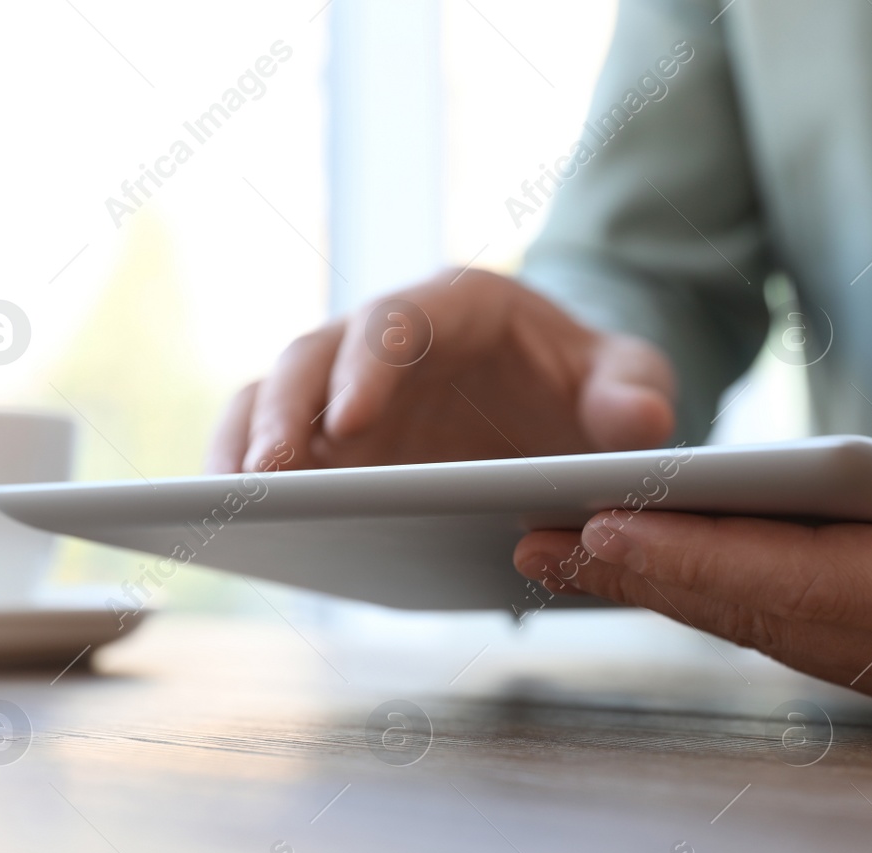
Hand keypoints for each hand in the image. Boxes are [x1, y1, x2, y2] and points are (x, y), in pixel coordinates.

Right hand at [205, 269, 675, 472]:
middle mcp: (389, 336)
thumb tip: (639, 424)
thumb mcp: (631, 379)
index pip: (401, 321)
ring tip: (233, 506)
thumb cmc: (592, 384)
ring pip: (272, 392)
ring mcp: (350, 386)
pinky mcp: (328, 434)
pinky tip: (243, 527)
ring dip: (246, 441)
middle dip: (286, 411)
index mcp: (460, 307)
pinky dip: (244, 471)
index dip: (370, 367)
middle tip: (271, 478)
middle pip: (316, 355)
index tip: (351, 423)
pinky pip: (269, 440)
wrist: (568, 403)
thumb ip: (637, 392)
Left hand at [513, 393, 871, 729]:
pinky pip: (825, 645)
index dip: (700, 554)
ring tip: (583, 557)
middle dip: (652, 581)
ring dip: (683, 599)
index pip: (815, 582)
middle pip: (775, 622)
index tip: (601, 526)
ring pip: (789, 640)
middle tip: (539, 543)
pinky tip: (693, 580)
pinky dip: (746, 610)